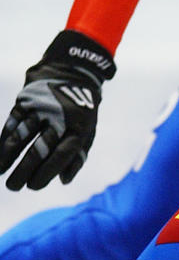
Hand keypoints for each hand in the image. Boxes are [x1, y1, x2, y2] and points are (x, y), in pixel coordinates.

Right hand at [0, 30, 115, 189]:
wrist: (72, 72)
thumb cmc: (81, 110)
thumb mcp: (88, 130)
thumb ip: (77, 155)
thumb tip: (63, 180)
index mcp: (78, 128)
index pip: (61, 155)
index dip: (46, 173)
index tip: (33, 187)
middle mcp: (59, 119)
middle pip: (39, 149)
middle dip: (24, 170)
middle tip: (13, 187)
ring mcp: (41, 108)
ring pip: (21, 137)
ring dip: (8, 157)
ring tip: (0, 172)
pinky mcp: (25, 101)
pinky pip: (11, 123)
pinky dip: (3, 140)